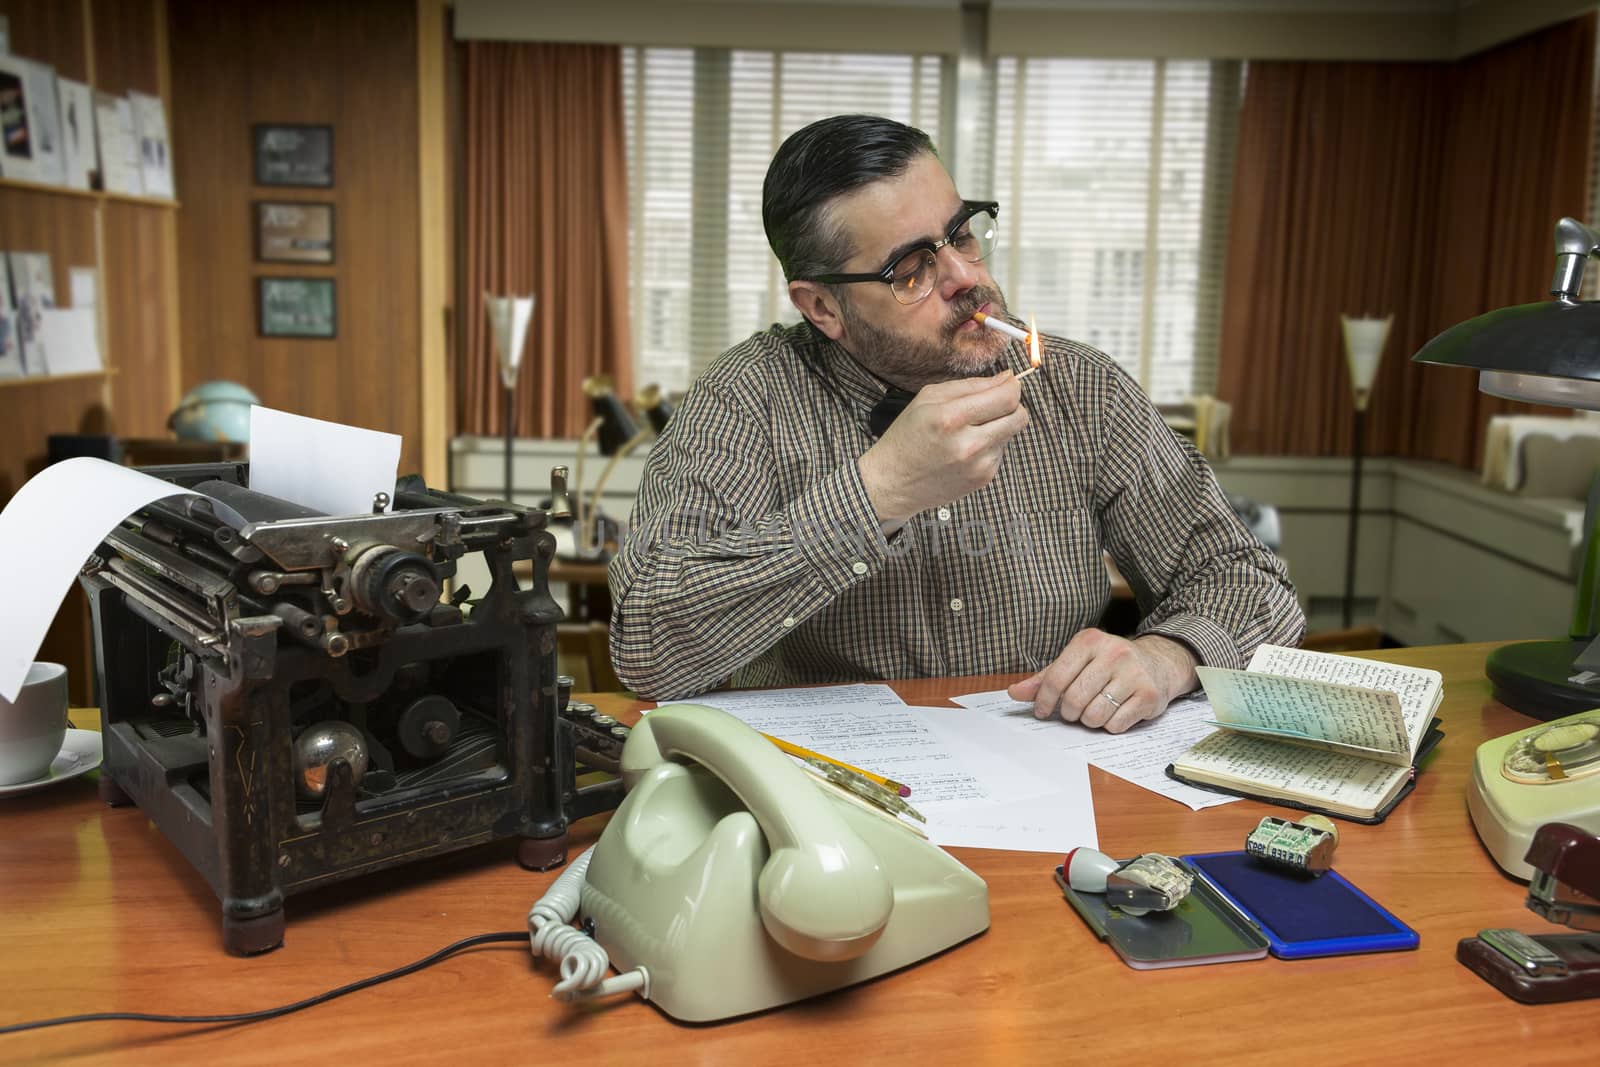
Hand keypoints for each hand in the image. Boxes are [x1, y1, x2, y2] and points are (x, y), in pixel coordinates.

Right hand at [857, 371, 1027, 524]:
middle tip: (993, 405)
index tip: (1006, 384)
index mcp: (951, 417)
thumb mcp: (927, 399)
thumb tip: (1006, 379)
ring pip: (1012, 433)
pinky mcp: (984, 478)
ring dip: (998, 426)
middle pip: (1019, 416)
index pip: (1007, 397)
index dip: (1012, 386)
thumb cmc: (907, 436)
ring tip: (970, 430)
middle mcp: (969, 443)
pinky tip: (966, 449)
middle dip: (1012, 405)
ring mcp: (979, 464)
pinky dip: (989, 445)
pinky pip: (1001, 451)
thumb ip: (969, 385)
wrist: (893, 482)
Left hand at [1007, 632, 1198, 733]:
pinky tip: (1115, 712)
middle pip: (1074, 700)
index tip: (1041, 711)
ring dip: (1089, 721)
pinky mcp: (1148, 695)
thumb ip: (1045, 678)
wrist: (1159, 662)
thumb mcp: (1077, 662)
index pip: (1056, 677)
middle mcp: (1114, 653)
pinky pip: (1115, 725)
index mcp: (1090, 640)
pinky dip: (1109, 726)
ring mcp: (1134, 674)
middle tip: (1073, 711)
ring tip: (1095, 709)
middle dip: (1068, 713)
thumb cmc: (1109, 664)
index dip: (1044, 700)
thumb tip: (1014, 693)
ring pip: (1094, 716)